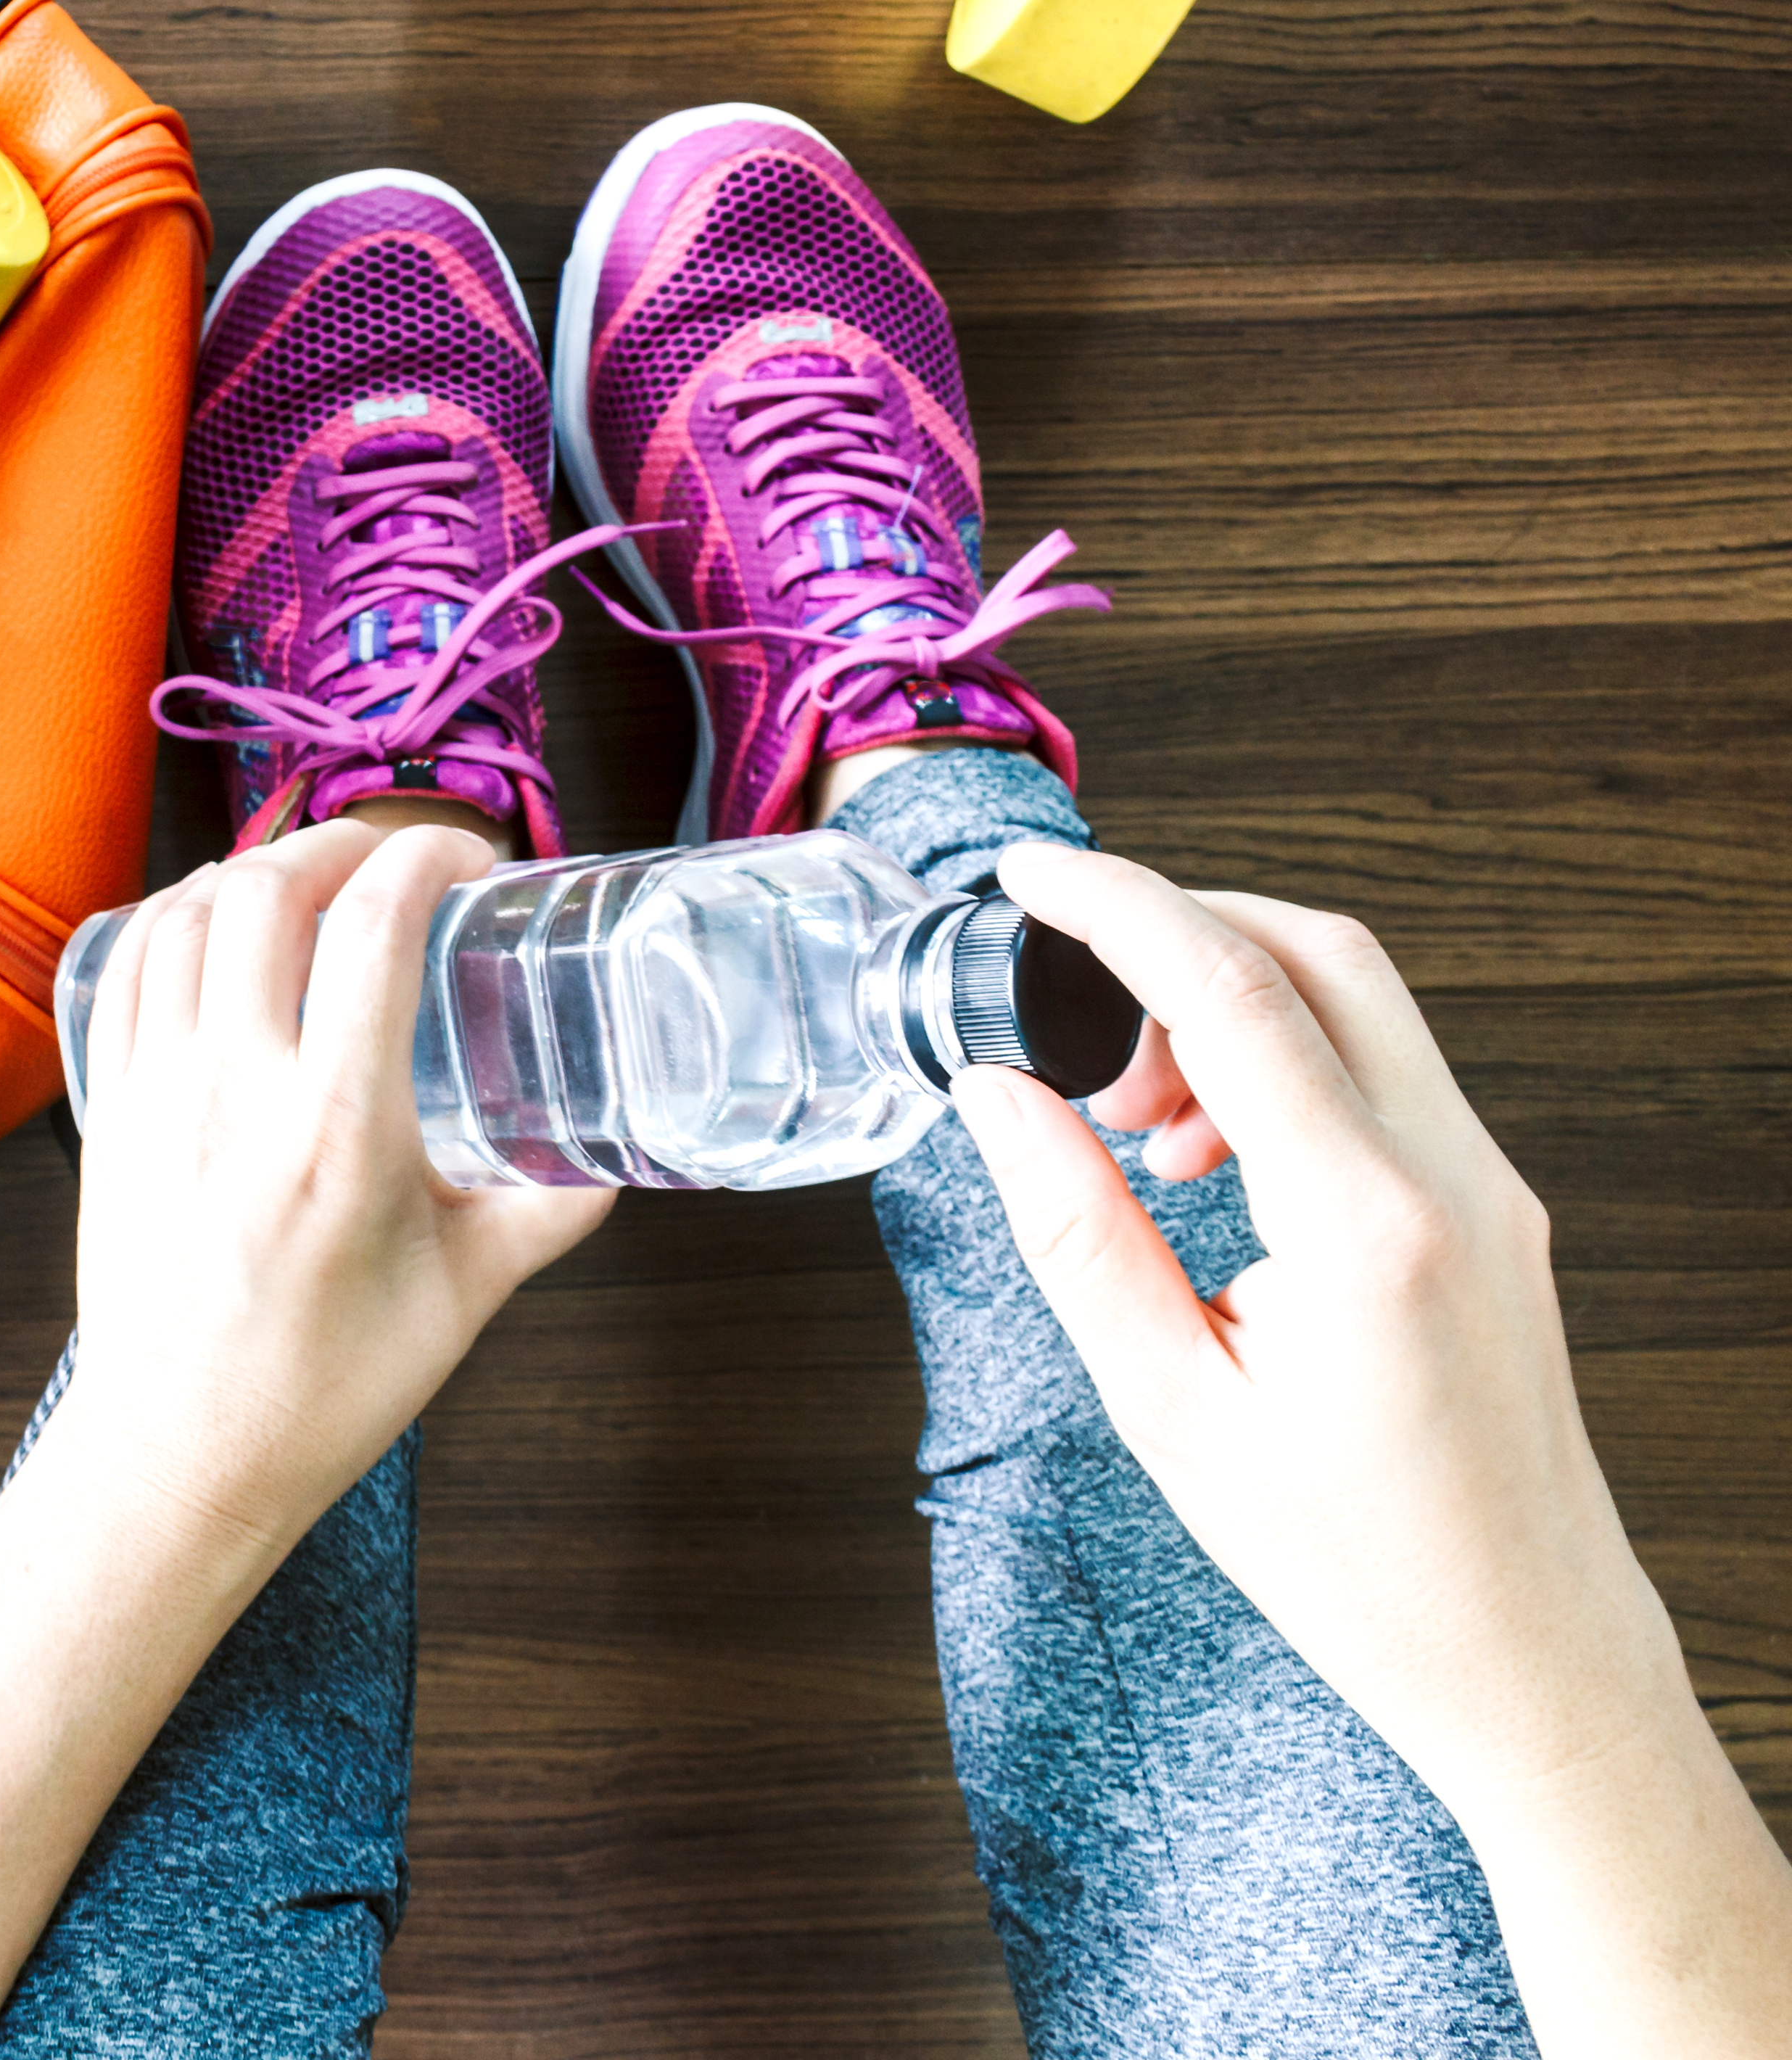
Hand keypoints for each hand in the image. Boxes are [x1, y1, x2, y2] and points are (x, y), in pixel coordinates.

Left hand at [50, 819, 615, 1550]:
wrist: (179, 1457)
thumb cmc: (319, 1390)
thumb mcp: (464, 1299)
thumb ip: (544, 1214)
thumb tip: (608, 1157)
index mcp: (337, 1128)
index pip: (373, 929)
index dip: (425, 856)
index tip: (467, 858)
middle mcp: (235, 1090)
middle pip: (266, 889)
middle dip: (339, 844)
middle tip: (391, 862)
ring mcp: (158, 1093)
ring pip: (188, 914)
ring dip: (253, 872)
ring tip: (310, 884)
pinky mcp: (110, 1111)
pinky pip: (127, 967)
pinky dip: (176, 918)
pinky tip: (213, 926)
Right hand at [949, 843, 1680, 1829]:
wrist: (1527, 1652)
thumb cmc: (1357, 1566)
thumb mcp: (1170, 1408)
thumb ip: (1075, 1232)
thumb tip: (998, 1095)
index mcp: (1364, 1224)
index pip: (1229, 989)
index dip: (1114, 905)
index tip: (1028, 873)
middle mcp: (1451, 1177)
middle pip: (1313, 950)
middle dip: (1173, 932)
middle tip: (1074, 1017)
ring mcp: (1490, 1184)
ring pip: (1357, 997)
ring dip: (1226, 1003)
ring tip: (1138, 1123)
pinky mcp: (1495, 1206)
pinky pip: (1384, 1068)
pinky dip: (1280, 1059)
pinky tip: (1209, 1156)